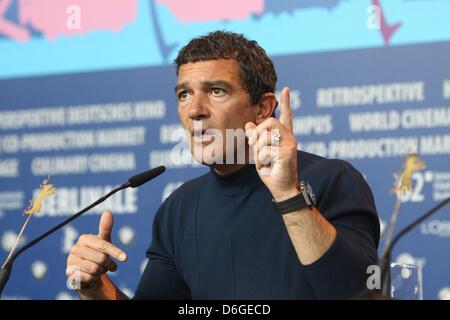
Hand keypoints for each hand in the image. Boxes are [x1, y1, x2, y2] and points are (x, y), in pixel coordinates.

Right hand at [66, 211, 126, 290]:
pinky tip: (91, 276)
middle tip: (110, 266)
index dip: (115, 252)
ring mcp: (71, 261)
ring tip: (100, 270)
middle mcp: (75, 249)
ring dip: (101, 272)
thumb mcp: (104, 242)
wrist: (86, 272)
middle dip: (109, 264)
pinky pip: (88, 277)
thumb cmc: (97, 254)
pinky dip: (94, 279)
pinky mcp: (69, 274)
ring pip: (95, 269)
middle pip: (101, 258)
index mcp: (84, 239)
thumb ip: (106, 228)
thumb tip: (108, 211)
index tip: (125, 258)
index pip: (103, 245)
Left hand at [245, 87, 298, 201]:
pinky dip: (262, 160)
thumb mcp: (259, 152)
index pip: (285, 116)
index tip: (285, 89)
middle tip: (257, 149)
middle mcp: (289, 137)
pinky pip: (266, 150)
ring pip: (265, 136)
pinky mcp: (288, 153)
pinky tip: (270, 166)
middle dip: (258, 134)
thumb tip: (249, 125)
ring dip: (259, 150)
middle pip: (269, 122)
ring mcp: (290, 144)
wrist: (281, 188)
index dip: (286, 102)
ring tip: (265, 161)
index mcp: (284, 135)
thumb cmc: (271, 170)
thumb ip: (255, 138)